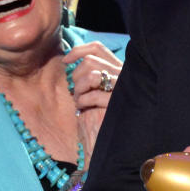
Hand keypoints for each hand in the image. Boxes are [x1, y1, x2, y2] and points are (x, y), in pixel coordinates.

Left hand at [65, 42, 121, 161]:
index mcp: (119, 68)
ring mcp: (121, 88)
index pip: (98, 48)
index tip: (66, 60)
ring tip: (80, 101)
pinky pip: (93, 94)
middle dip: (76, 75)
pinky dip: (82, 101)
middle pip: (90, 60)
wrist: (110, 142)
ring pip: (90, 74)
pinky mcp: (116, 103)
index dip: (79, 50)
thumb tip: (71, 58)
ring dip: (78, 88)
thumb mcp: (96, 88)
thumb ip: (91, 73)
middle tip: (76, 91)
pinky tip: (83, 109)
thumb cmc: (99, 115)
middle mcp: (123, 75)